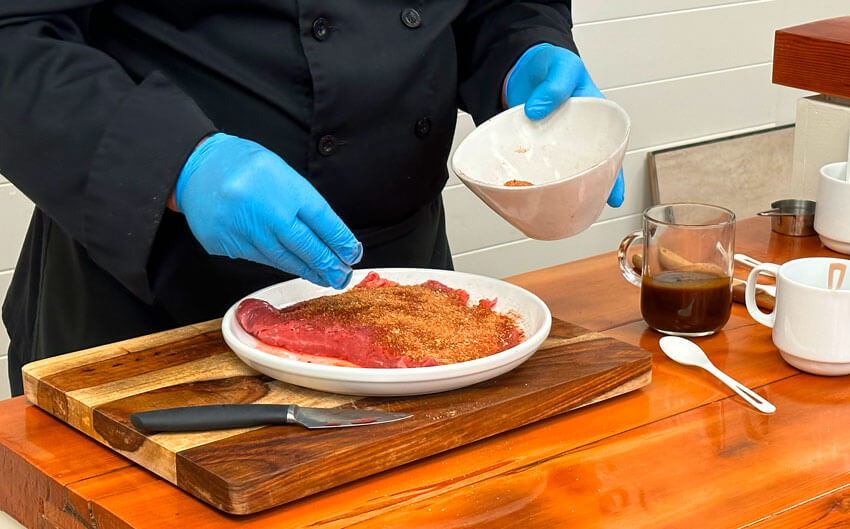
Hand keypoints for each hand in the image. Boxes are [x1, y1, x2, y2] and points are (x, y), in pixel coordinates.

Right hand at [175, 133, 362, 287]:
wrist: (194, 168)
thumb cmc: (242, 166)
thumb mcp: (280, 172)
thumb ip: (301, 201)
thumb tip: (329, 235)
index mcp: (280, 184)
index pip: (321, 218)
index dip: (339, 240)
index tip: (351, 254)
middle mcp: (262, 208)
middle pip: (304, 244)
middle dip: (327, 264)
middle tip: (342, 276)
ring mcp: (241, 229)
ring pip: (282, 258)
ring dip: (306, 270)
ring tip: (323, 277)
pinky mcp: (225, 244)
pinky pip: (258, 259)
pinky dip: (278, 264)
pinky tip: (292, 267)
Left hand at [505, 43, 624, 207]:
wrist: (522, 66)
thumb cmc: (551, 63)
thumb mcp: (561, 66)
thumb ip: (554, 85)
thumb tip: (536, 110)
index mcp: (593, 120)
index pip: (611, 151)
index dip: (615, 176)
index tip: (615, 197)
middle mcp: (574, 138)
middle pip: (586, 170)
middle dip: (588, 192)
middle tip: (584, 211)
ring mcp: (552, 145)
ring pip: (559, 173)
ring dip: (558, 191)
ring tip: (557, 211)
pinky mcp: (531, 147)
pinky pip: (532, 166)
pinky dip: (531, 180)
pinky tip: (529, 195)